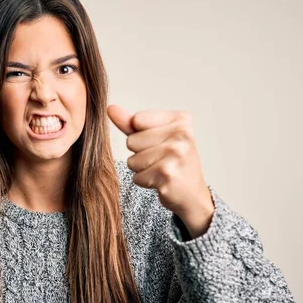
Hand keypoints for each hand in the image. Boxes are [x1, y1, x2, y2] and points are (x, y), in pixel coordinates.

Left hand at [107, 104, 213, 237]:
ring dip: (141, 169)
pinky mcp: (167, 175)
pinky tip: (161, 181)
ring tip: (160, 169)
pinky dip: (145, 181)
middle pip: (131, 141)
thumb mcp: (154, 136)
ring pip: (132, 160)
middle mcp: (182, 134)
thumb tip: (110, 108)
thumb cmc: (172, 161)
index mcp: (181, 119)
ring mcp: (176, 154)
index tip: (159, 142)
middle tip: (161, 159)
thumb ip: (131, 122)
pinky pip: (137, 177)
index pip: (136, 120)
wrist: (191, 193)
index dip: (140, 134)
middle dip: (140, 153)